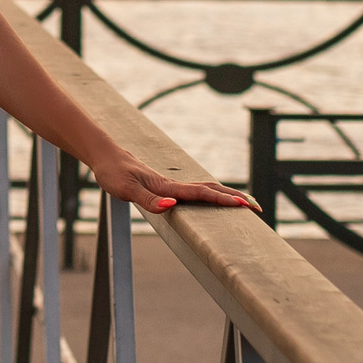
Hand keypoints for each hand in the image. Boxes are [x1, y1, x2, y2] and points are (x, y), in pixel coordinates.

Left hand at [91, 148, 260, 215]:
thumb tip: (171, 206)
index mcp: (167, 187)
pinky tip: (212, 200)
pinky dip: (209, 195)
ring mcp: (169, 185)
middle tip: (258, 207)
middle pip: (211, 190)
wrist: (104, 155)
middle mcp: (172, 185)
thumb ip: (147, 199)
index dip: (224, 200)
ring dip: (225, 195)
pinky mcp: (163, 186)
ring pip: (204, 189)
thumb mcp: (125, 189)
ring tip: (243, 203)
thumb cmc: (112, 172)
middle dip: (234, 198)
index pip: (202, 194)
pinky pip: (193, 192)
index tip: (245, 206)